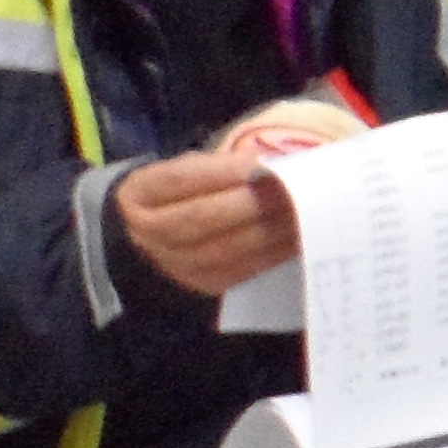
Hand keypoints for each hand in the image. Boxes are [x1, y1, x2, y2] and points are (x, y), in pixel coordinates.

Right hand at [113, 153, 300, 297]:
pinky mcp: (202, 284)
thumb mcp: (187, 171)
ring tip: (304, 212)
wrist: (152, 240)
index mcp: (142, 192)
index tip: (263, 164)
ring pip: (225, 249)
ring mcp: (174, 263)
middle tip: (293, 189)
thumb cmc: (181, 194)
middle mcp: (150, 231)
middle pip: (202, 218)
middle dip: (252, 203)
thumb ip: (221, 167)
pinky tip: (298, 237)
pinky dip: (273, 253)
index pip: (181, 180)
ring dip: (270, 230)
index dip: (224, 172)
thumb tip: (272, 163)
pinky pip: (241, 270)